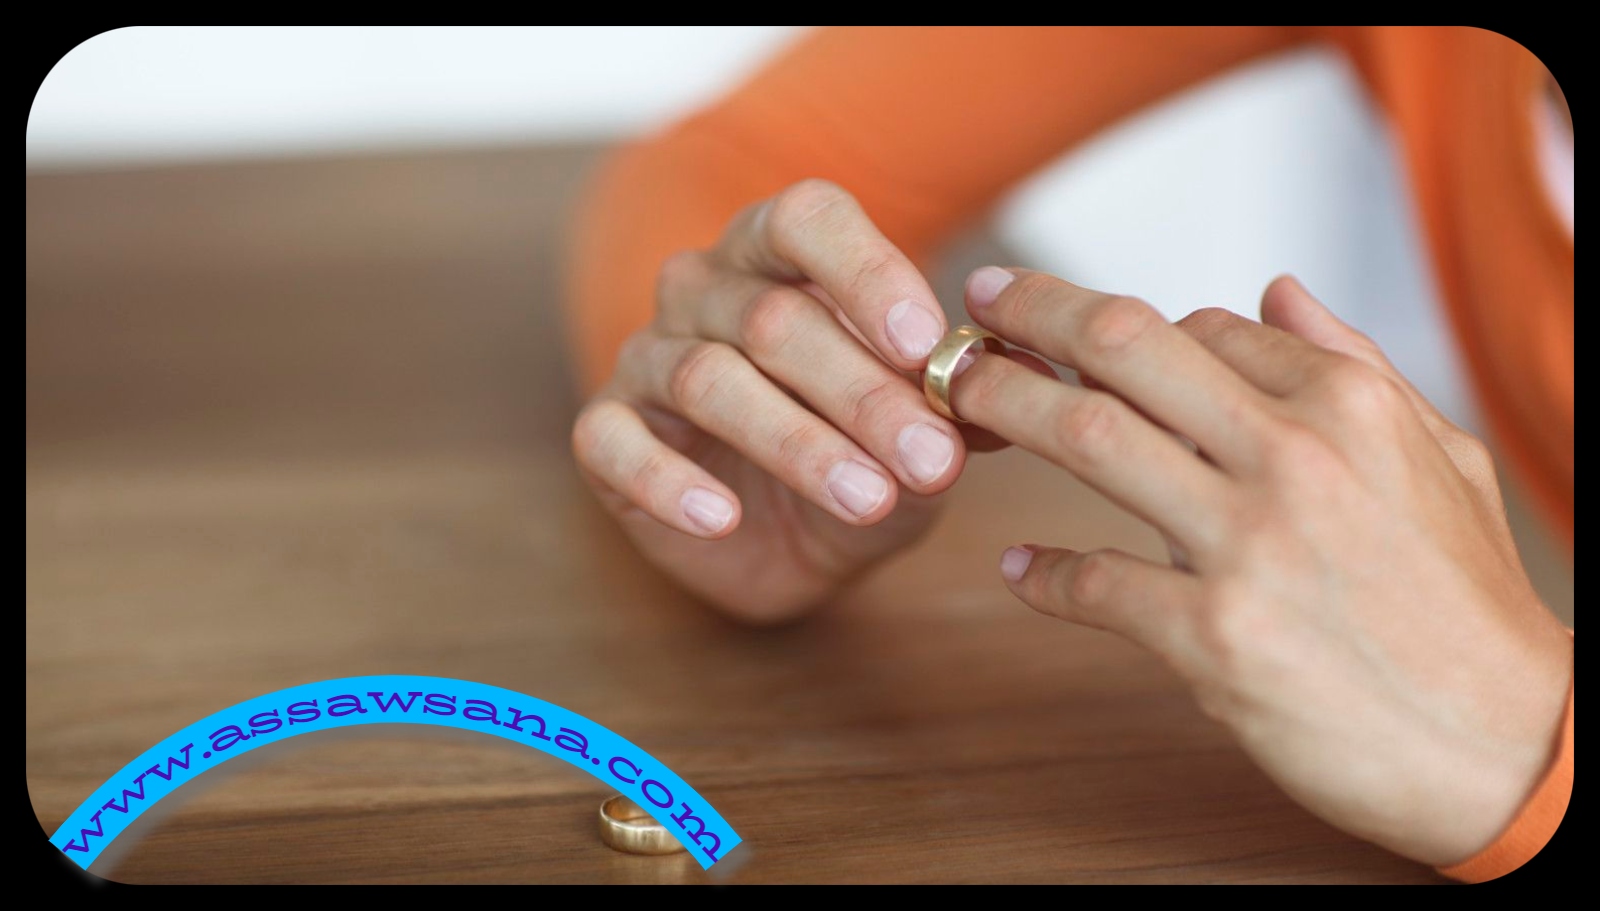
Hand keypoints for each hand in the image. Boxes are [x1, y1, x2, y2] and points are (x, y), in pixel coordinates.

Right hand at [572, 180, 1034, 621]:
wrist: (787, 542)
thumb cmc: (857, 457)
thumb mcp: (921, 435)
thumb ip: (953, 408)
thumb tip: (1002, 387)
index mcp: (780, 255)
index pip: (808, 220)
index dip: (867, 273)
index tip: (923, 344)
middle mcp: (704, 288)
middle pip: (773, 318)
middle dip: (862, 394)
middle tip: (931, 462)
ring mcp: (648, 354)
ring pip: (707, 378)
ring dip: (795, 443)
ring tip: (867, 501)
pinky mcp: (606, 430)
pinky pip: (617, 442)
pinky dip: (669, 481)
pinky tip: (721, 518)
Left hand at [954, 268, 1572, 865]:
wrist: (1510, 747)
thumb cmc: (1471, 606)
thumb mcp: (1439, 457)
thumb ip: (1350, 364)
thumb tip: (1274, 289)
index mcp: (1346, 403)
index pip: (1198, 328)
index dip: (1121, 329)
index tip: (1068, 332)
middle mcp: (1291, 455)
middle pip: (1120, 348)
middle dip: (1030, 316)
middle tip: (974, 312)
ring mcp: (1247, 545)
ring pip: (1086, 437)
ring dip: (1003, 406)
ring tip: (953, 400)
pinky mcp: (1213, 637)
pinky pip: (1091, 584)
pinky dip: (1041, 573)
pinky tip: (1018, 570)